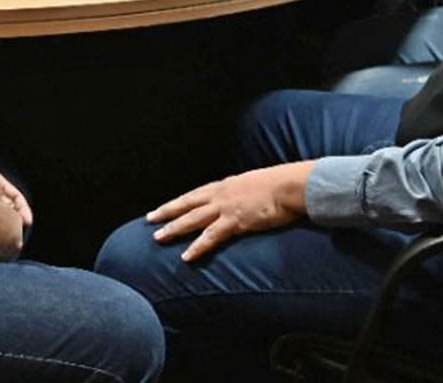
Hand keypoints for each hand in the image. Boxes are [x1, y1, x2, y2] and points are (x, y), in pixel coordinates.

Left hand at [146, 162, 313, 261]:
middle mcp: (221, 195)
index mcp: (226, 185)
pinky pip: (211, 237)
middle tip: (149, 219)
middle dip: (167, 212)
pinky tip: (186, 256)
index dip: (178, 202)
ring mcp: (226, 208)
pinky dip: (197, 247)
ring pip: (193, 219)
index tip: (164, 207)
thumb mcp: (256, 185)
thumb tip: (244, 201)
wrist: (292, 185)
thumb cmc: (281, 185)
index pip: (195, 194)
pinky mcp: (235, 222)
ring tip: (157, 238)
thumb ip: (246, 194)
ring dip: (174, 229)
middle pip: (187, 204)